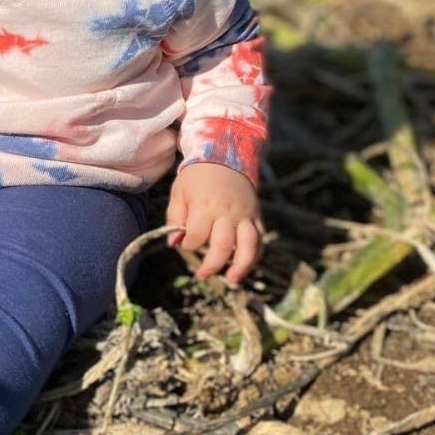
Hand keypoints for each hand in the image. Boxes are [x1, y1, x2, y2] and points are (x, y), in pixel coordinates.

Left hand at [165, 162, 263, 283]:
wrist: (225, 155)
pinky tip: (244, 267)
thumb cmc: (197, 177)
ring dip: (241, 267)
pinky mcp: (257, 216)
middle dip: (211, 265)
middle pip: (223, 246)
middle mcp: (228, 212)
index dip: (189, 244)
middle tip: (201, 274)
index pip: (197, 236)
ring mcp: (245, 215)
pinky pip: (261, 240)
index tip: (186, 242)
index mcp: (205, 206)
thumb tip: (174, 244)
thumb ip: (174, 218)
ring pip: (249, 246)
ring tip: (231, 280)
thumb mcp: (179, 192)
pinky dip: (255, 256)